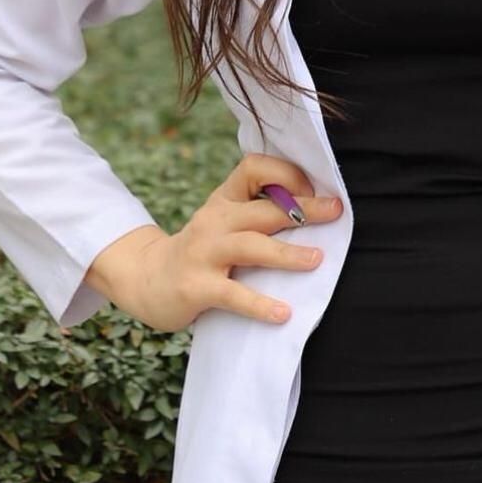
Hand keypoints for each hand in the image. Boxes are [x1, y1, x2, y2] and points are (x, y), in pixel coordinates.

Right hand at [91, 153, 342, 332]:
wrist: (146, 279)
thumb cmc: (202, 250)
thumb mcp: (225, 221)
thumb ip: (258, 213)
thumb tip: (316, 211)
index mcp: (225, 199)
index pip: (254, 168)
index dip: (285, 173)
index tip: (314, 188)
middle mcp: (215, 220)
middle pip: (264, 209)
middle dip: (304, 210)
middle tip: (336, 213)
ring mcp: (204, 253)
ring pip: (252, 247)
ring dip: (287, 253)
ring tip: (316, 260)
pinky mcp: (196, 287)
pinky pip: (233, 294)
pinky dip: (260, 305)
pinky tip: (283, 313)